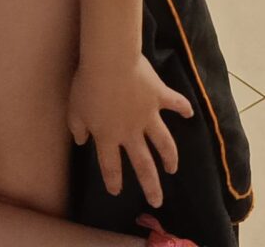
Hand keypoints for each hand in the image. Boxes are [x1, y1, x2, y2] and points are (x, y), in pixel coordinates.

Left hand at [67, 56, 192, 210]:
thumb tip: (81, 141)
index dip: (113, 180)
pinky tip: (190, 113)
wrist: (110, 62)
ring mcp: (148, 115)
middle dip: (150, 185)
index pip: (110, 165)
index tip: (116, 191)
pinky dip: (183, 107)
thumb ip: (78, 129)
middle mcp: (131, 132)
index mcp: (108, 136)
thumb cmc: (88, 86)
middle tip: (157, 200)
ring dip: (170, 157)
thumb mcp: (74, 111)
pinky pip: (174, 103)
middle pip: (143, 164)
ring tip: (173, 169)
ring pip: (163, 142)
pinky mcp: (159, 96)